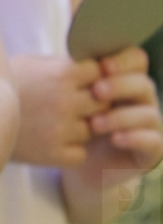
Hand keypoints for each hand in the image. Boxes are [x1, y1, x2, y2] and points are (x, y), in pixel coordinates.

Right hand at [10, 54, 103, 165]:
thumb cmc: (8, 84)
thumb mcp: (36, 64)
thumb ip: (70, 66)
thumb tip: (106, 66)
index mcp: (63, 73)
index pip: (102, 73)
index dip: (92, 78)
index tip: (77, 81)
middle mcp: (64, 100)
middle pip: (104, 103)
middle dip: (92, 103)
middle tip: (70, 103)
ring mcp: (59, 129)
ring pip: (93, 130)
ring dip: (81, 128)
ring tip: (56, 121)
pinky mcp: (52, 154)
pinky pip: (80, 153)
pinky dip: (70, 150)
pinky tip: (51, 140)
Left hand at [83, 46, 162, 174]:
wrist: (83, 165)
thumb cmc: (78, 126)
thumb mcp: (77, 101)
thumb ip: (79, 79)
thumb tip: (70, 58)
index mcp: (127, 81)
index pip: (137, 60)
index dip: (124, 60)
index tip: (102, 66)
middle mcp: (143, 100)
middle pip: (143, 84)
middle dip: (120, 86)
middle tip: (96, 91)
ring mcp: (151, 125)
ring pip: (147, 114)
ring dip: (121, 116)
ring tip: (94, 124)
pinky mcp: (153, 150)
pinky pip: (153, 141)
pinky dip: (134, 137)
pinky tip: (115, 139)